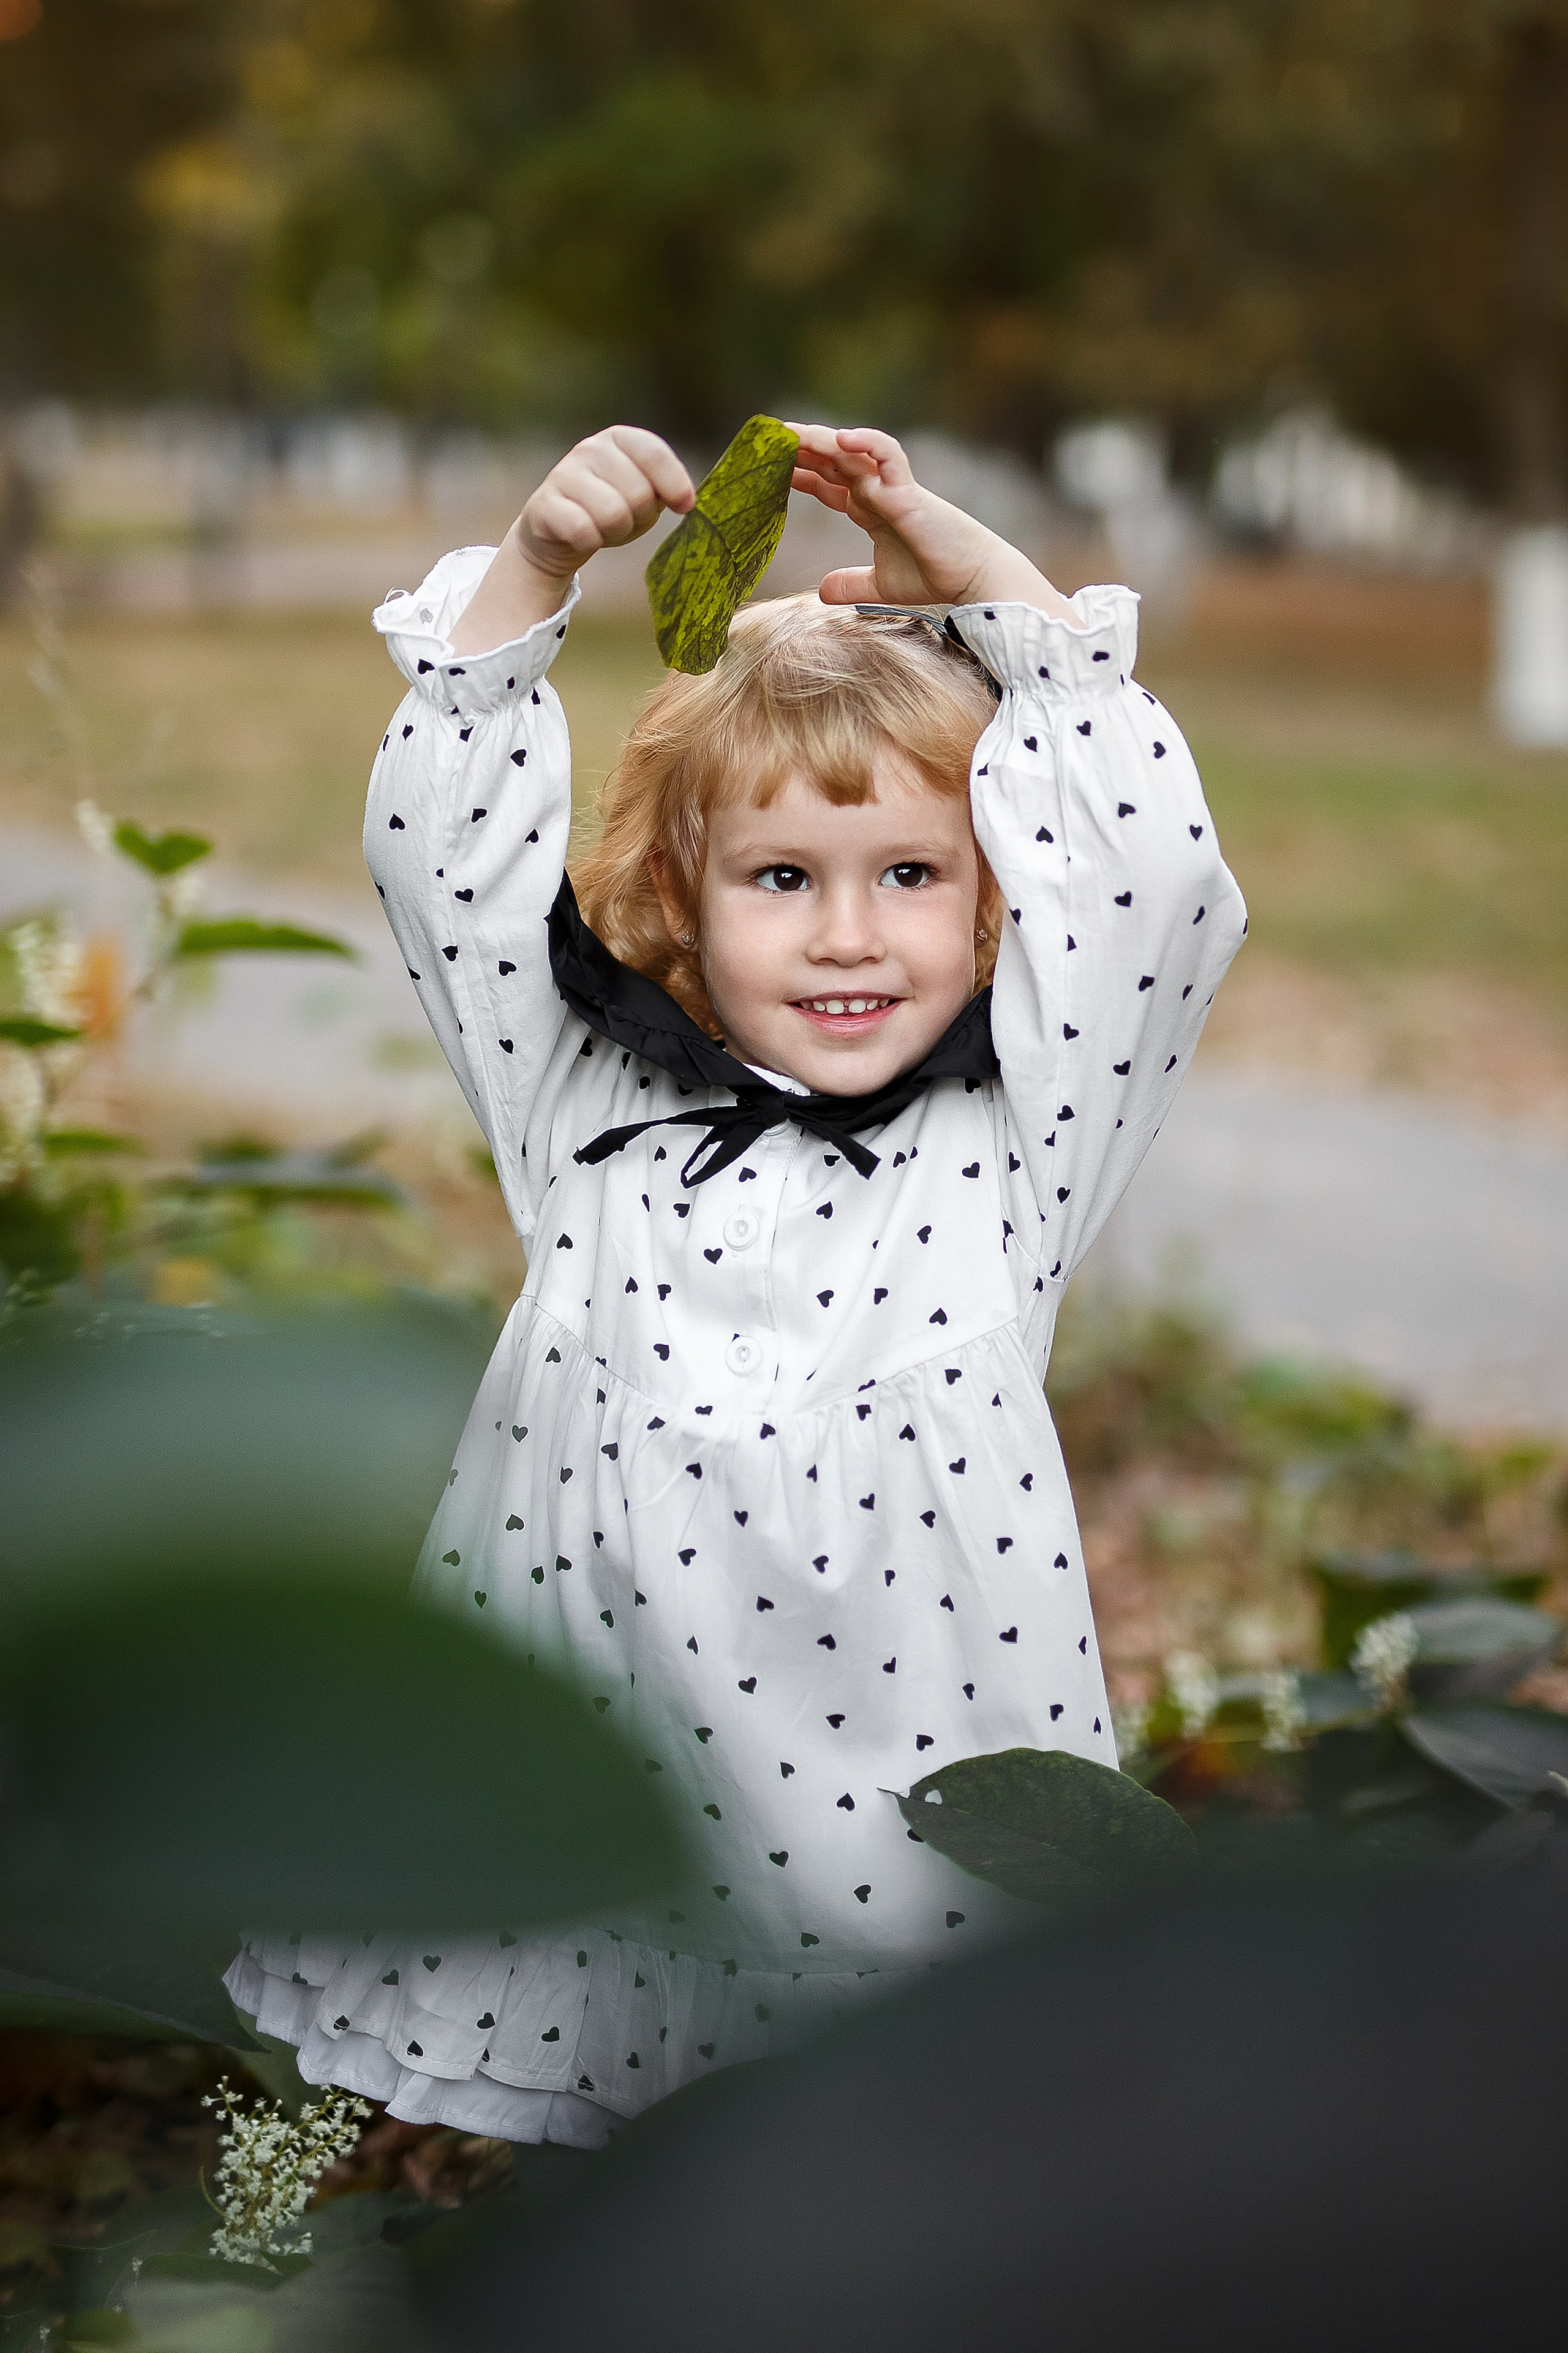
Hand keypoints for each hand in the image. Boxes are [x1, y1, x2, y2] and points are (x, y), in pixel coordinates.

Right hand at [449, 426, 693, 652]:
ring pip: (612, 514)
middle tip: (627, 520)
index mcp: (619, 439)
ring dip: (615, 532)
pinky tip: (583, 537)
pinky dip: (590, 542)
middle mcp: (590, 449)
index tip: (685, 507)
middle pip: (638, 492)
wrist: (559, 531)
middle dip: (639, 517)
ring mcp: (564, 474)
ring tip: (605, 528)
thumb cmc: (612, 508)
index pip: (653, 452)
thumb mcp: (645, 494)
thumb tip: (688, 499)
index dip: (674, 482)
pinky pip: (582, 530)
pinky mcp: (543, 503)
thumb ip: (666, 488)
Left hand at [786, 424, 1076, 618]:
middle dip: (801, 448)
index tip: (770, 468)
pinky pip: (887, 455)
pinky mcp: (908, 492)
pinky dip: (866, 442)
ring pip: (852, 451)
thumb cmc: (933, 575)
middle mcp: (877, 491)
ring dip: (821, 439)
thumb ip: (851, 584)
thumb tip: (821, 591)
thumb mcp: (880, 585)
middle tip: (768, 439)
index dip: (801, 472)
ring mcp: (892, 487)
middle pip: (833, 459)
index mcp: (869, 507)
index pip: (828, 482)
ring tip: (790, 432)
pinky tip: (840, 438)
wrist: (970, 579)